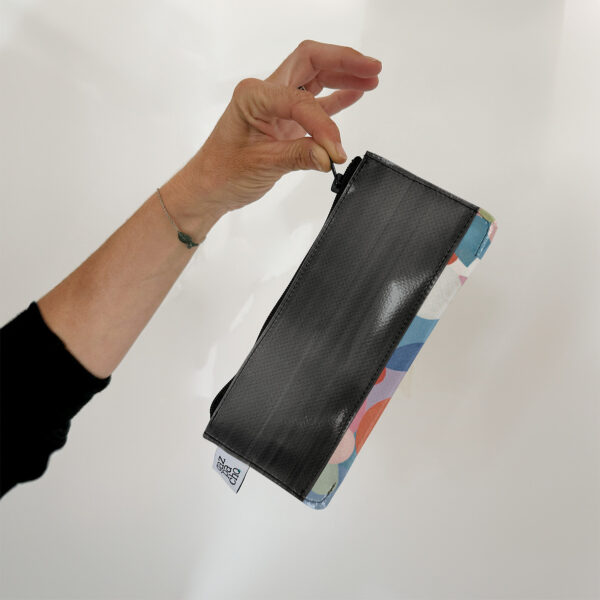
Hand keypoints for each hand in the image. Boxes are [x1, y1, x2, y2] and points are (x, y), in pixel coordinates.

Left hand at [185, 39, 381, 215]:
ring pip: (314, 77)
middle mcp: (265, 93)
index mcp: (254, 95)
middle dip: (343, 62)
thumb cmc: (222, 172)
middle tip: (371, 68)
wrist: (209, 187)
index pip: (300, 99)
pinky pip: (314, 101)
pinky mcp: (284, 121)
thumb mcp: (262, 165)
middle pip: (310, 61)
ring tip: (371, 78)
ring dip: (343, 76)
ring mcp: (276, 105)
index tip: (335, 149)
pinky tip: (355, 93)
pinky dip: (335, 97)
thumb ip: (299, 156)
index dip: (323, 124)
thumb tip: (330, 154)